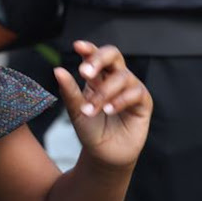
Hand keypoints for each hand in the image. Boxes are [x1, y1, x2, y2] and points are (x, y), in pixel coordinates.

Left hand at [54, 41, 152, 169]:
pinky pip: (136, 93)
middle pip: (113, 55)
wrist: (104, 154)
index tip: (77, 46)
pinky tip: (109, 111)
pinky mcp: (143, 103)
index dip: (89, 49)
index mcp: (97, 77)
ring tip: (91, 110)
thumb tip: (57, 70)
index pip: (95, 55)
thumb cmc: (89, 129)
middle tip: (85, 72)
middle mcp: (114, 79)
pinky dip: (120, 100)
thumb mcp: (75, 110)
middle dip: (99, 59)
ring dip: (104, 93)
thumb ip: (69, 91)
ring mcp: (130, 89)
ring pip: (122, 77)